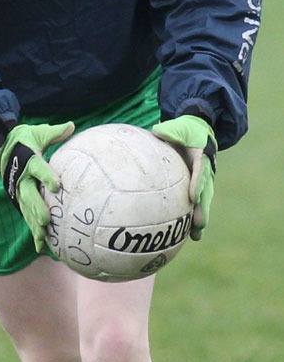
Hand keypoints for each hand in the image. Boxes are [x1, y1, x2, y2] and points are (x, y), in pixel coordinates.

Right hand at [0, 121, 74, 251]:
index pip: (38, 168)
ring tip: (43, 238)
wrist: (2, 145)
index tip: (56, 186)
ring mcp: (19, 190)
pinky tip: (41, 246)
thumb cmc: (25, 138)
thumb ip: (55, 132)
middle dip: (37, 208)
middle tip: (47, 220)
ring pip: (26, 209)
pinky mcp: (19, 198)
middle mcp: (22, 177)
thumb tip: (72, 125)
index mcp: (29, 159)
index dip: (46, 176)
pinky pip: (26, 215)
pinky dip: (33, 231)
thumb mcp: (39, 132)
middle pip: (29, 194)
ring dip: (34, 224)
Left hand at [152, 115, 216, 240]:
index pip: (200, 171)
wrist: (200, 132)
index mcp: (202, 156)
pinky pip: (198, 203)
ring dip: (200, 218)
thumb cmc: (187, 130)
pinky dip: (195, 218)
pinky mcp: (200, 186)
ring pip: (204, 201)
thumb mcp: (179, 127)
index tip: (193, 197)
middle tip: (199, 223)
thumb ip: (169, 131)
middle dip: (202, 209)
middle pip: (206, 192)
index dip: (198, 184)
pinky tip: (190, 235)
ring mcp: (205, 180)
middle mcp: (206, 170)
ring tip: (196, 235)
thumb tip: (156, 132)